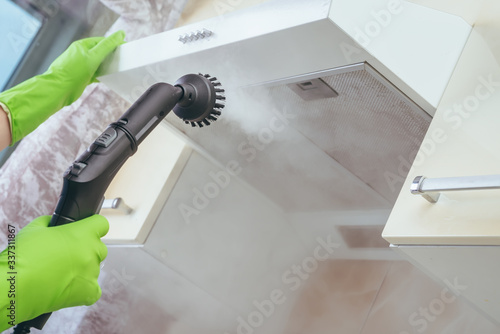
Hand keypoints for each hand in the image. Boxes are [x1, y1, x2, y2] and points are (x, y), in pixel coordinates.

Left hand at [0, 30, 124, 143]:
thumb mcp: (93, 57)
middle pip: (101, 52)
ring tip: (119, 69)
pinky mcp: (82, 77)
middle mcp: (81, 54)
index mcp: (82, 46)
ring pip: (99, 63)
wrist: (57, 90)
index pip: (102, 41)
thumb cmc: (73, 72)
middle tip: (125, 59)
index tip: (127, 48)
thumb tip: (120, 34)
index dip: (115, 44)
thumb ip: (107, 46)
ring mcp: (81, 66)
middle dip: (112, 55)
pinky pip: (95, 74)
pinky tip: (109, 78)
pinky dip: (103, 75)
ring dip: (108, 66)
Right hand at [0, 215, 108, 329]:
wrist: (13, 286)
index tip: (84, 232)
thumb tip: (55, 224)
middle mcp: (92, 251)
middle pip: (98, 248)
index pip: (101, 224)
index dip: (92, 228)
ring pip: (94, 268)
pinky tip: (69, 288)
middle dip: (85, 250)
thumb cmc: (22, 256)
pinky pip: (93, 290)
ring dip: (82, 270)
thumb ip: (52, 223)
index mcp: (82, 233)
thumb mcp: (35, 229)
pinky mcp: (89, 292)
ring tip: (60, 274)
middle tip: (66, 256)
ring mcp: (92, 272)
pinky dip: (83, 289)